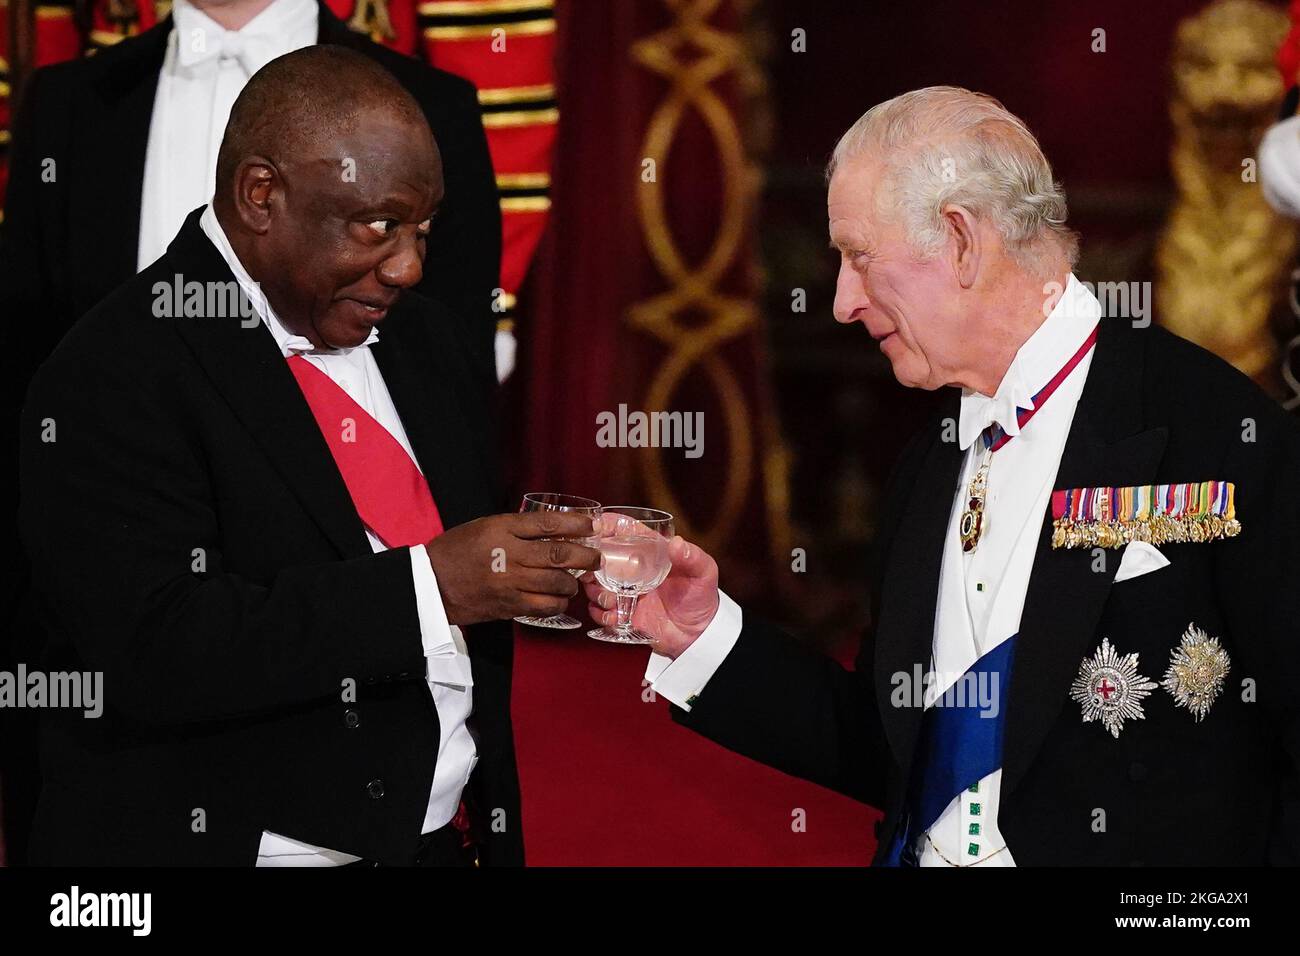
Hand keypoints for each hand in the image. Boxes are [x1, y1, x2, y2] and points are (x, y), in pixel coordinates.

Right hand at [427, 512, 600, 624]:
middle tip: (595, 559)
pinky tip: (558, 599)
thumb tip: (555, 531)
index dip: (575, 524)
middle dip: (585, 557)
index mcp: (501, 529)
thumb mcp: (486, 527)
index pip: (547, 524)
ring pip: (556, 583)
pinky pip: (545, 607)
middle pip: (559, 555)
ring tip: (574, 581)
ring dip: (572, 583)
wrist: (431, 583)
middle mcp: (509, 555)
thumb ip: (517, 528)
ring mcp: (510, 583)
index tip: (593, 526)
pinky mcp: (509, 606)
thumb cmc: (458, 551)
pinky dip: (558, 603)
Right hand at [582, 535, 719, 658]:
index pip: (623, 529)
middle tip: (596, 573)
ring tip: (613, 599)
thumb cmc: (701, 597)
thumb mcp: (703, 573)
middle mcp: (632, 567)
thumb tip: (677, 543)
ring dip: (597, 591)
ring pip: (594, 583)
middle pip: (599, 556)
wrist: (697, 635)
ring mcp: (624, 589)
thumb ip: (692, 557)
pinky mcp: (620, 611)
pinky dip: (601, 613)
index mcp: (649, 550)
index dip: (607, 525)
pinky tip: (616, 615)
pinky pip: (598, 610)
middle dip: (591, 564)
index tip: (595, 529)